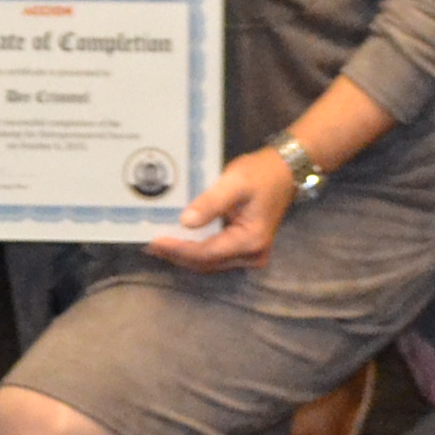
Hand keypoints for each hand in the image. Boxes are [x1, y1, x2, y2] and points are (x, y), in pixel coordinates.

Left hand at [145, 149, 298, 272]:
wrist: (284, 172)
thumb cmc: (260, 174)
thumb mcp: (234, 182)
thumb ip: (211, 203)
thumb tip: (185, 222)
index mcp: (250, 241)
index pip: (206, 252)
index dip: (179, 248)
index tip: (155, 240)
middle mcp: (252, 256)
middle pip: (206, 262)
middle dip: (178, 254)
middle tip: (150, 244)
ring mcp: (250, 256)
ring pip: (210, 262)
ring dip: (185, 254)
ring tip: (159, 244)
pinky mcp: (245, 250)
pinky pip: (216, 255)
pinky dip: (196, 250)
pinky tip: (179, 241)